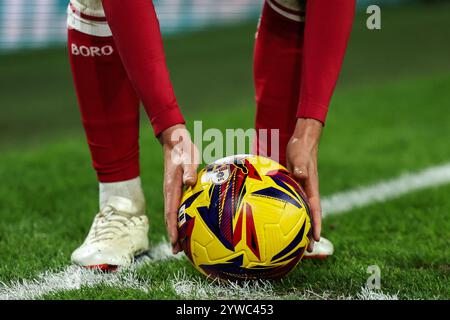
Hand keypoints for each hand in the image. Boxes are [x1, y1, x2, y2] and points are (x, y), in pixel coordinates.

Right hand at [159, 124, 198, 253]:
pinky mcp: (175, 189)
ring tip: (179, 246)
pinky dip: (178, 220)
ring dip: (174, 229)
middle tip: (176, 251)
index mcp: (171, 187)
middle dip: (172, 235)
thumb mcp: (188, 157)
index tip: (175, 241)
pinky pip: (175, 208)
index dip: (172, 227)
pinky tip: (185, 226)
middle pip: (169, 218)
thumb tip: (189, 182)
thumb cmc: (183, 149)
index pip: (171, 211)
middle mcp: (169, 192)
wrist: (174, 141)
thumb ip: (189, 170)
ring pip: (171, 214)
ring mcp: (171, 191)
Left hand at [286, 118, 322, 251]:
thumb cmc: (301, 149)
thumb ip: (300, 167)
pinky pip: (291, 204)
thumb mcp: (300, 157)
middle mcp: (307, 192)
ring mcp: (300, 191)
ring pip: (300, 212)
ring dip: (299, 227)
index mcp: (311, 188)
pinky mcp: (292, 187)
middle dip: (309, 233)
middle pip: (309, 216)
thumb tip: (301, 175)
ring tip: (295, 244)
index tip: (316, 239)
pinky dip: (289, 215)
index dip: (316, 225)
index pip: (315, 210)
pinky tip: (279, 223)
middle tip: (308, 250)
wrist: (301, 141)